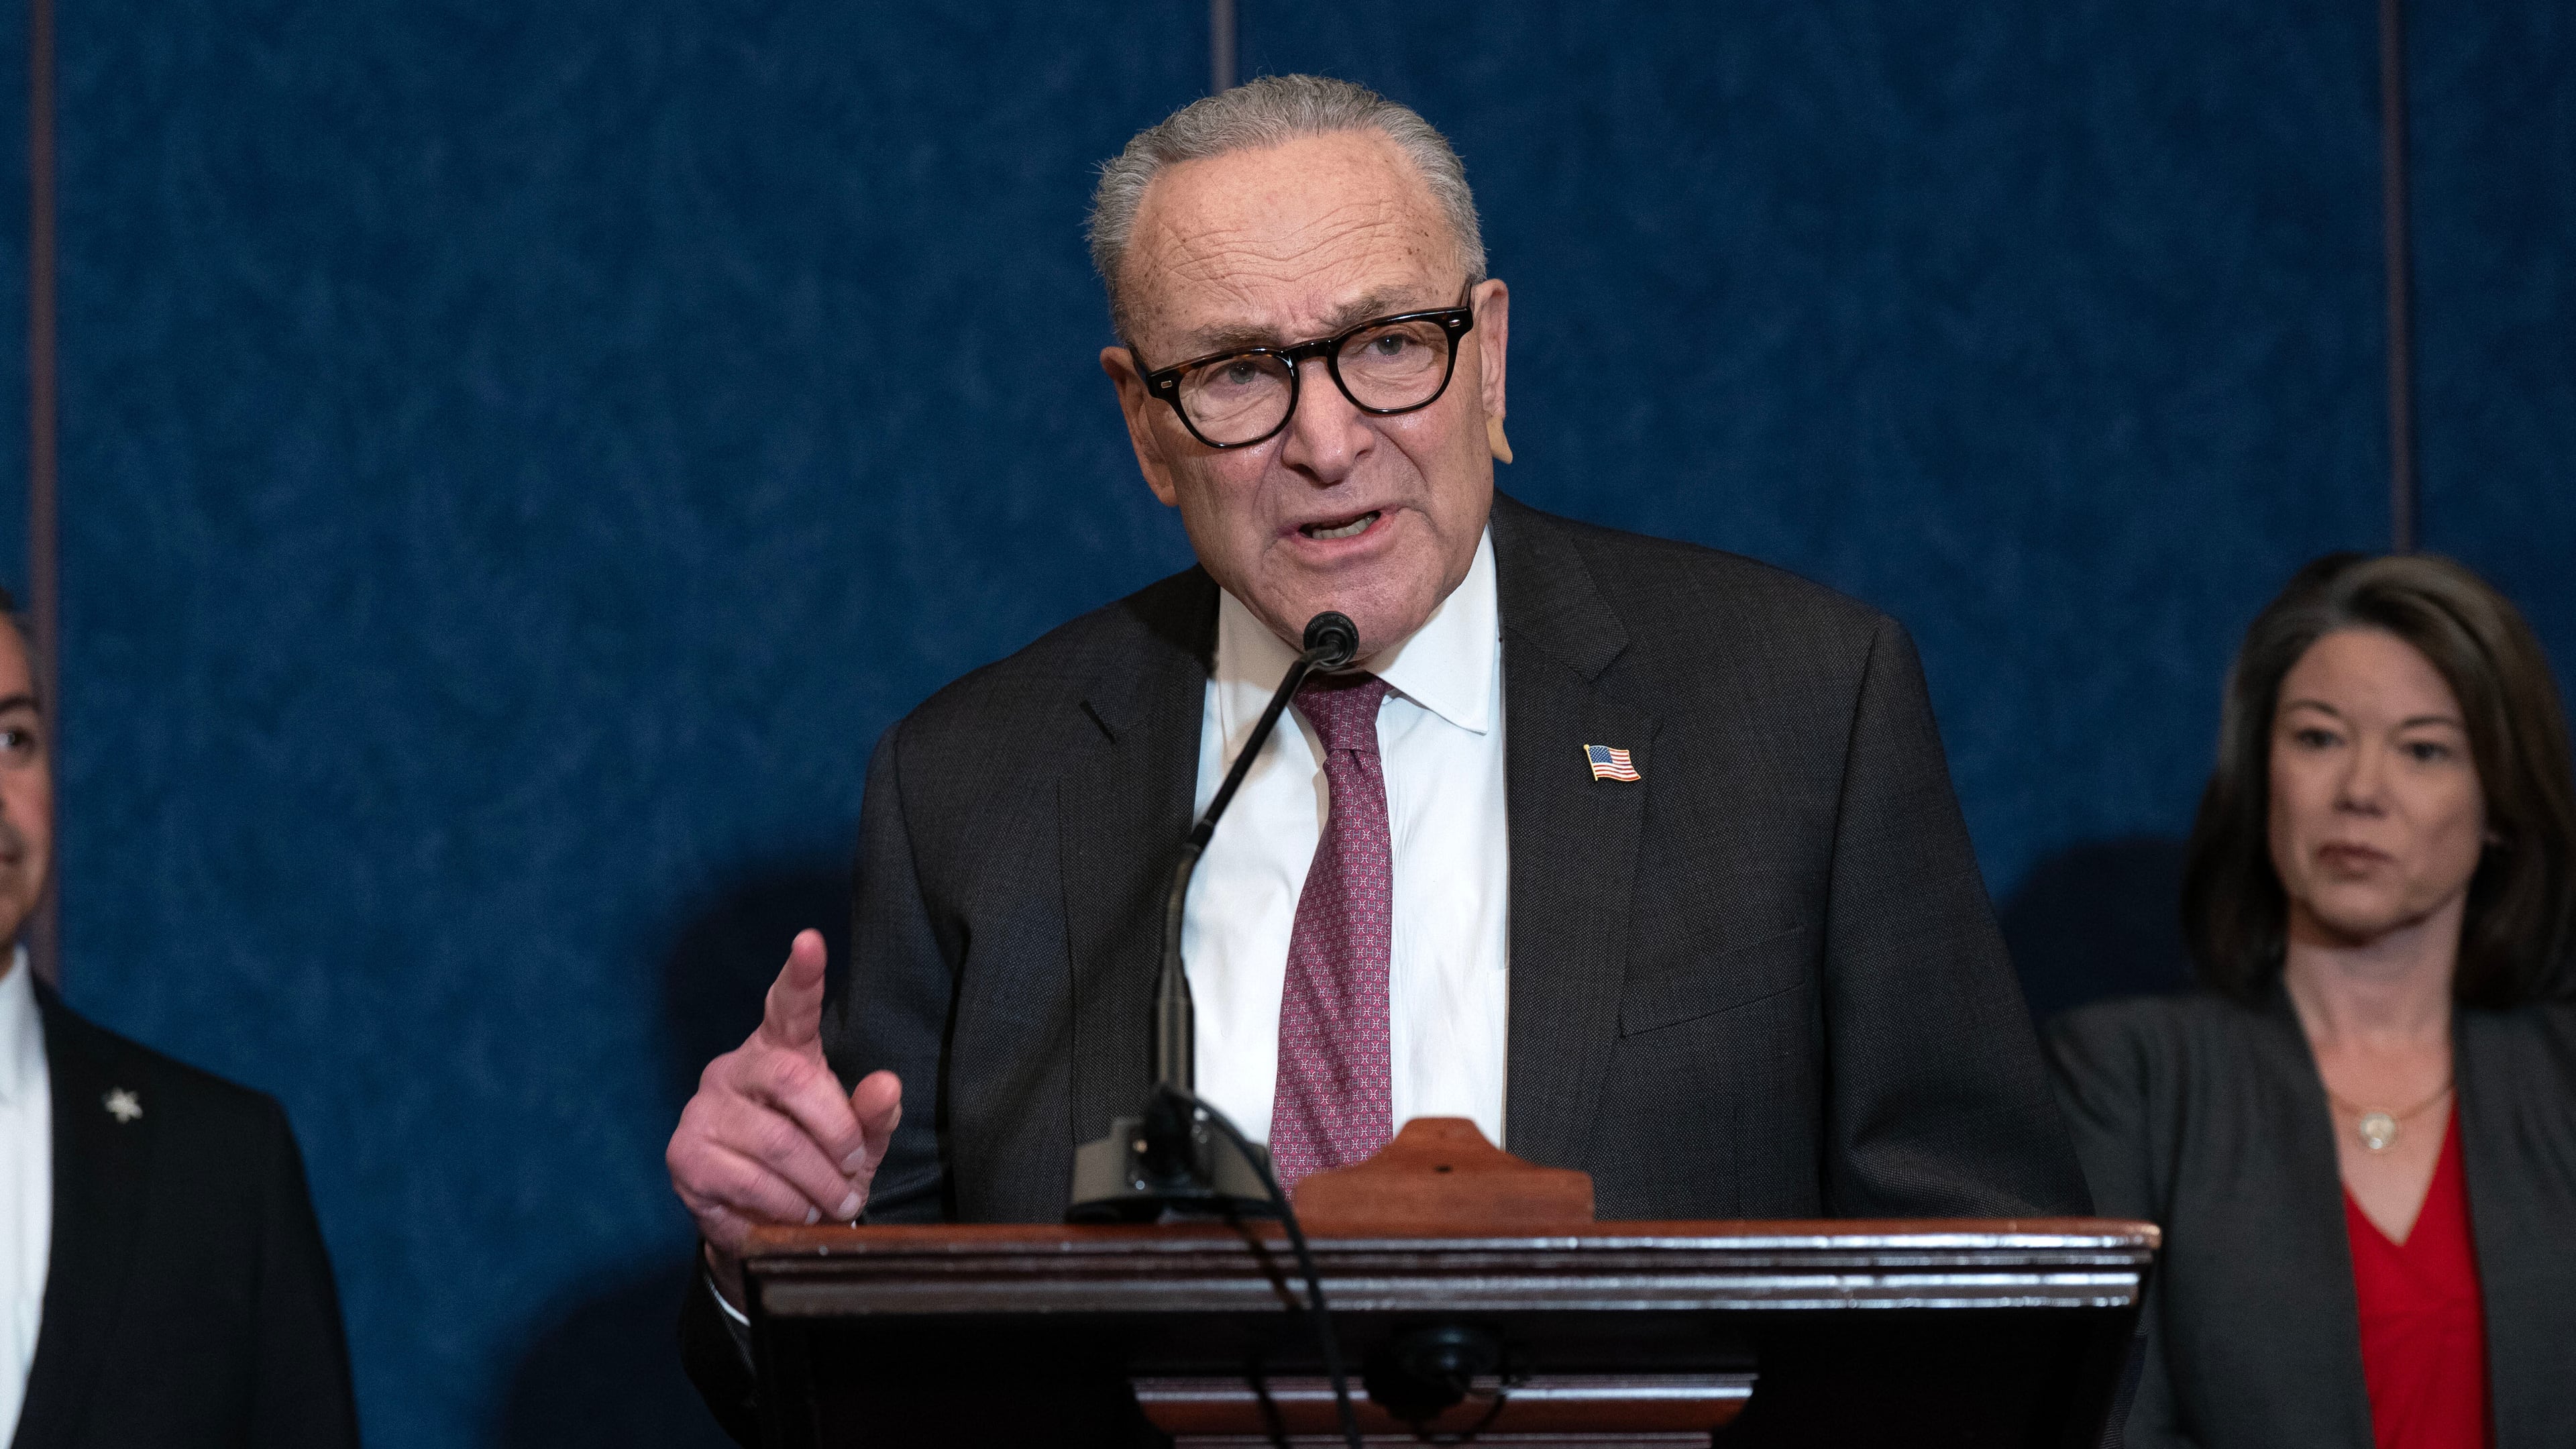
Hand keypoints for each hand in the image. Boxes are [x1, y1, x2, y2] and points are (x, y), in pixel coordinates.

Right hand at [666, 929, 901, 1306]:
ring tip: (835, 1202)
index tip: (811, 941)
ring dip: (818, 1183)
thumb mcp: (859, 1142)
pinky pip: (747, 1181)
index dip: (801, 975)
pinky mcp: (685, 1157)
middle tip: (856, 1169)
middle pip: (792, 1080)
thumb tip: (887, 1085)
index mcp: (780, 1051)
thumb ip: (874, 1115)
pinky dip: (785, 1205)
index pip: (788, 1006)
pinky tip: (795, 1213)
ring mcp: (703, 1111)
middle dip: (838, 1133)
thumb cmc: (818, 1166)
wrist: (764, 1224)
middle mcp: (735, 1069)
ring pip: (776, 1142)